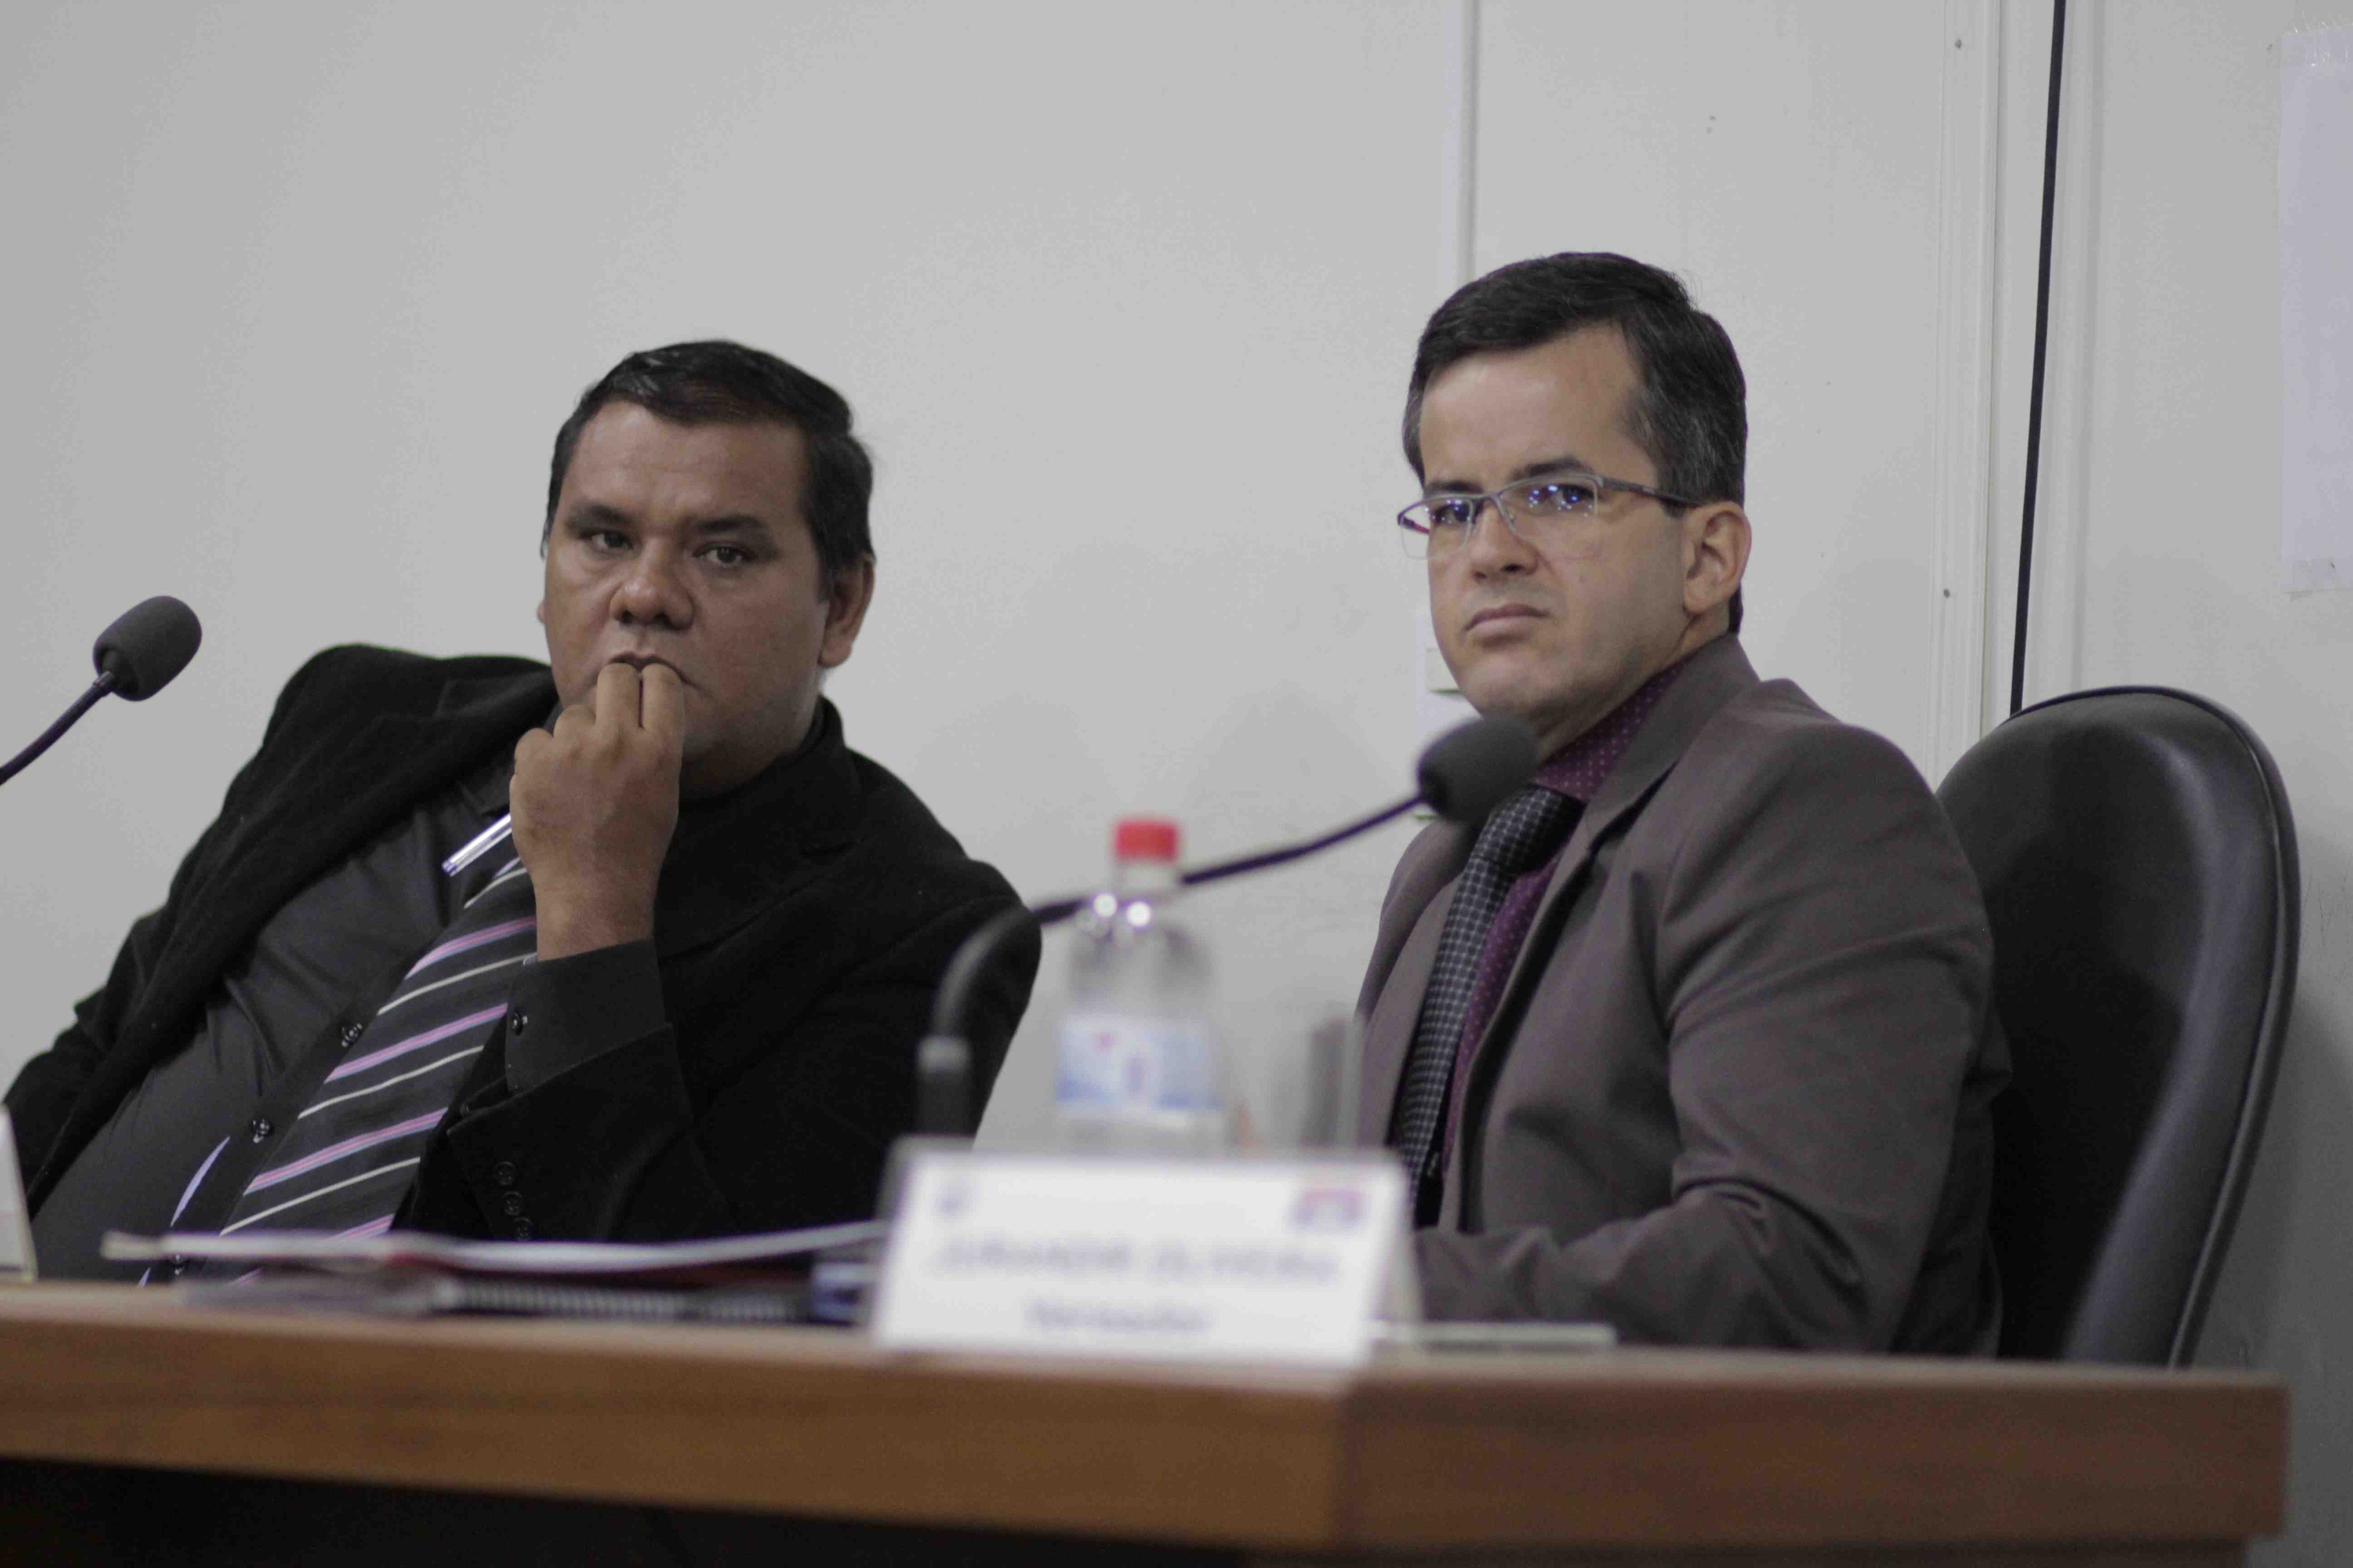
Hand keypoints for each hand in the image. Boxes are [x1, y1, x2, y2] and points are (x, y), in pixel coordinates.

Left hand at [510, 661, 684, 959]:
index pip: (661, 680)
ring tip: (578, 773)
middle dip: (614, 691)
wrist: (592, 887)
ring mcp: (571, 750)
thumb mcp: (665, 790)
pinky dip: (542, 757)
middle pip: (615, 676)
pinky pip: (536, 737)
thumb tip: (635, 705)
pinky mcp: (533, 763)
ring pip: (573, 712)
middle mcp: (617, 741)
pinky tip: (552, 784)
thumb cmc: (635, 844)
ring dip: (576, 735)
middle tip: (609, 720)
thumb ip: (654, 744)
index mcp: (659, 750)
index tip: (644, 695)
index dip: (652, 683)